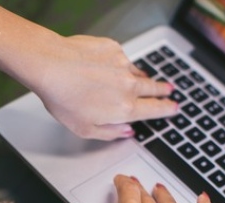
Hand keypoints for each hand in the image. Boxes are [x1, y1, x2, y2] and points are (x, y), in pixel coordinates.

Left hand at [27, 35, 176, 140]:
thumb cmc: (63, 98)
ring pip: (138, 73)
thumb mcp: (85, 129)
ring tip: (140, 80)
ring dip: (141, 77)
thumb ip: (110, 133)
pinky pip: (122, 58)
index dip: (166, 110)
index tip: (173, 108)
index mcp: (125, 109)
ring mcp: (122, 64)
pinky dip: (119, 63)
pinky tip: (106, 67)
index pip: (155, 110)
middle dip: (162, 91)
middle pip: (153, 88)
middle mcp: (129, 85)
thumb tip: (126, 131)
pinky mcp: (113, 48)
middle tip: (168, 90)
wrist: (51, 65)